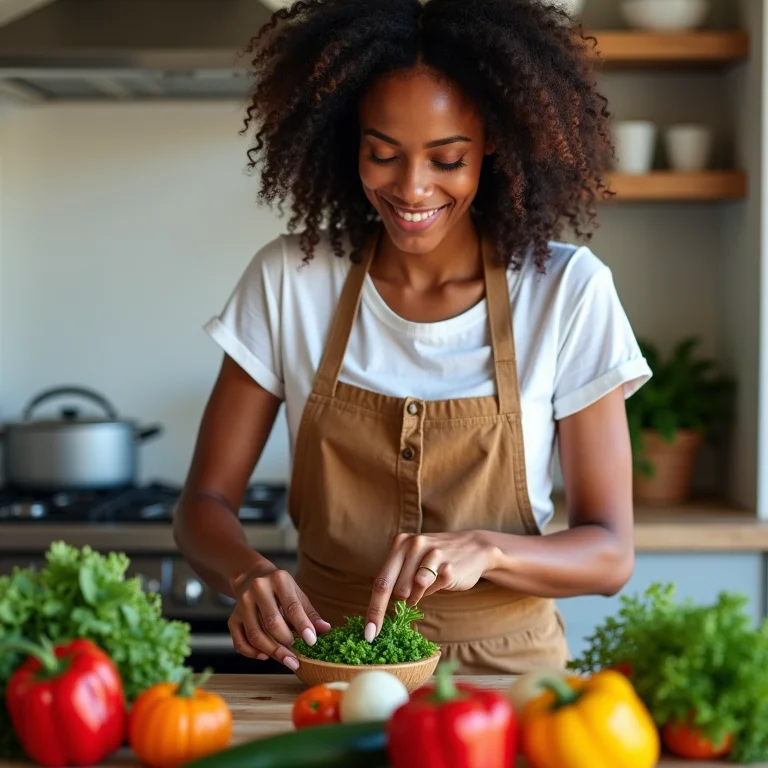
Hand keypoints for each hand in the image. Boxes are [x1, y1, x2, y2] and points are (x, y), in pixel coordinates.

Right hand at [228, 565, 330, 669]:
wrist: (252, 577)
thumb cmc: (280, 589)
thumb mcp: (298, 594)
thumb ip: (310, 613)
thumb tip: (326, 629)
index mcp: (278, 580)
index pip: (292, 606)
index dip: (302, 626)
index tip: (311, 642)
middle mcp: (258, 589)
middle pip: (271, 622)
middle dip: (286, 642)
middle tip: (297, 655)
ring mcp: (242, 603)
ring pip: (255, 635)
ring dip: (272, 651)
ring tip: (286, 659)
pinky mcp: (233, 617)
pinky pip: (240, 642)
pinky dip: (253, 653)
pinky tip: (265, 655)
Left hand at [364, 531, 497, 640]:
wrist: (473, 547)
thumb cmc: (434, 559)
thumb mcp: (411, 560)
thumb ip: (395, 578)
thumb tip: (379, 614)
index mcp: (400, 542)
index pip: (380, 582)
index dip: (374, 610)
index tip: (369, 634)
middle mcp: (414, 544)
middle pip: (396, 589)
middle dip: (402, 599)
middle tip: (415, 591)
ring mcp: (432, 554)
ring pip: (414, 591)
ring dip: (419, 594)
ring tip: (429, 581)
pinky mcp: (449, 567)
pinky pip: (434, 590)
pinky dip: (435, 589)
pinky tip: (442, 578)